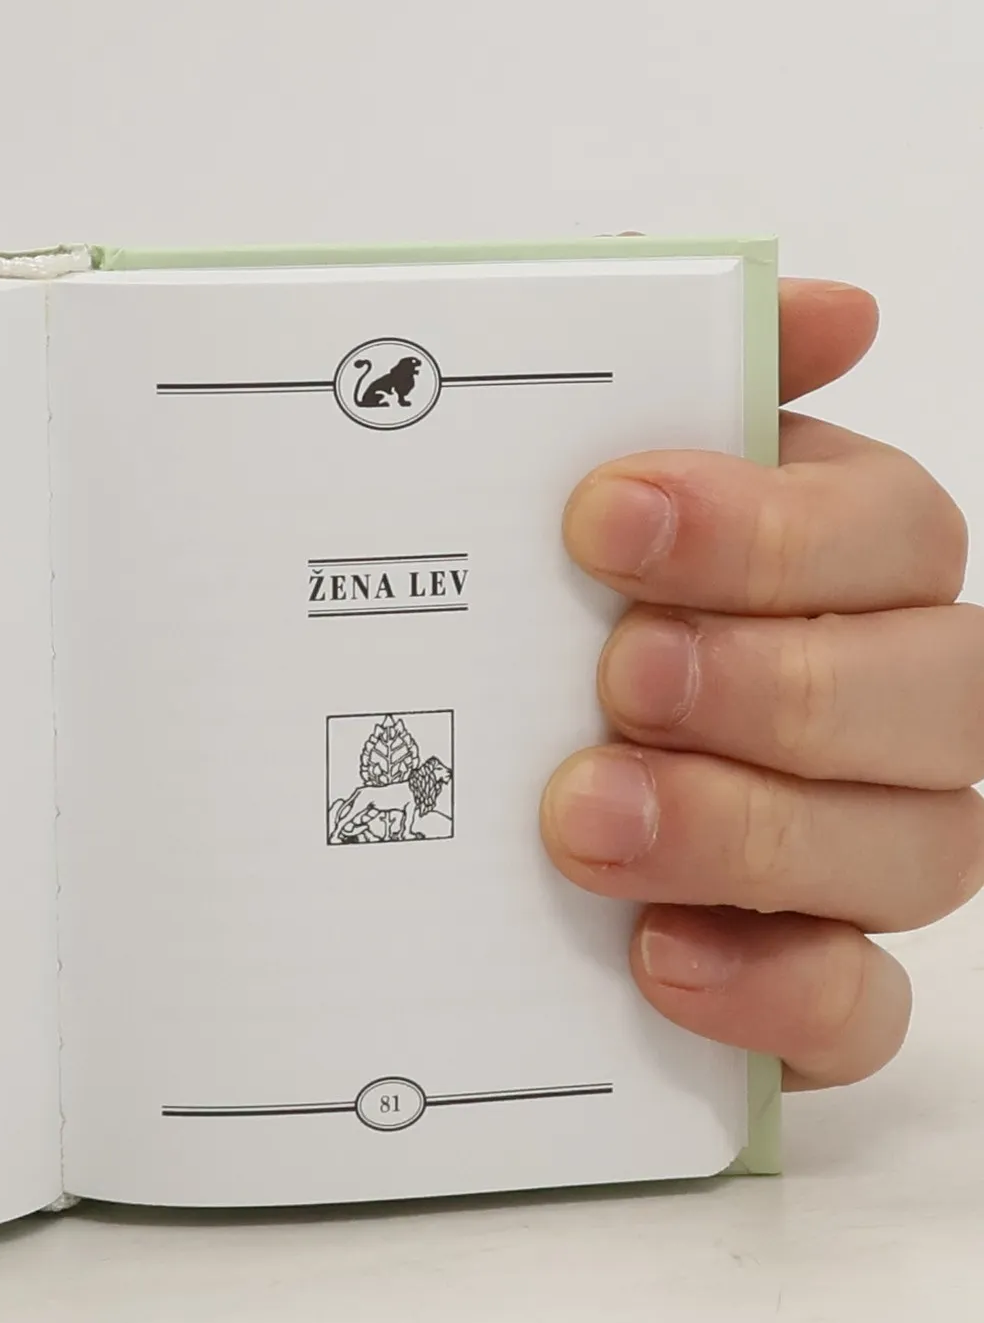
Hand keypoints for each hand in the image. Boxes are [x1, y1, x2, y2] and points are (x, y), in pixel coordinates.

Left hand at [543, 280, 983, 1088]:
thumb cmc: (497, 620)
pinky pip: (860, 1012)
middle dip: (779, 679)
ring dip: (753, 828)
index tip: (607, 518)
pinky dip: (776, 993)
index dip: (772, 526)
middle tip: (619, 677)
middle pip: (945, 688)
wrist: (394, 802)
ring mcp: (852, 857)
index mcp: (823, 568)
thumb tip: (828, 311)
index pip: (892, 530)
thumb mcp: (530, 479)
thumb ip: (660, 369)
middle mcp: (873, 708)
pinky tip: (656, 960)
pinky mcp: (802, 989)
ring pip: (921, 849)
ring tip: (585, 818)